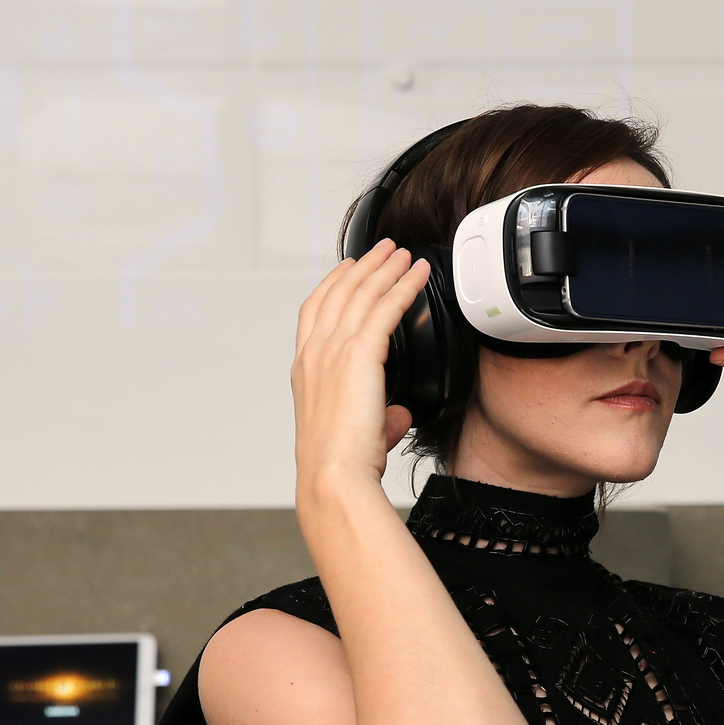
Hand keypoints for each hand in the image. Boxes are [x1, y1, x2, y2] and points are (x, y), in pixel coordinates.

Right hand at [290, 239, 431, 492]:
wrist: (334, 476)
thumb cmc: (341, 464)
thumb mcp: (359, 434)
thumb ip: (381, 418)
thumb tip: (399, 416)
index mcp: (305, 370)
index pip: (315, 312)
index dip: (332, 285)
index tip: (347, 269)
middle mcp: (314, 354)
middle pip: (339, 292)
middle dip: (364, 266)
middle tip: (383, 248)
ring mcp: (332, 350)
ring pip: (362, 293)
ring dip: (384, 268)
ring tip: (403, 252)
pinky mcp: (359, 353)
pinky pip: (385, 307)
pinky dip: (403, 285)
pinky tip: (418, 273)